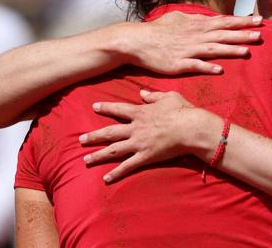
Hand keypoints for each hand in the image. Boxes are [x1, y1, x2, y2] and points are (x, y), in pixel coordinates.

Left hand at [80, 90, 210, 182]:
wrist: (191, 128)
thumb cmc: (182, 111)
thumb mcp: (168, 96)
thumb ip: (153, 95)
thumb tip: (142, 93)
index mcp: (140, 112)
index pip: (118, 109)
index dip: (106, 108)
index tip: (94, 107)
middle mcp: (135, 128)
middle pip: (110, 132)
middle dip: (94, 136)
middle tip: (80, 140)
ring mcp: (139, 143)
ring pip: (113, 149)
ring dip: (98, 155)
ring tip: (85, 160)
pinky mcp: (146, 157)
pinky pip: (127, 166)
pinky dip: (116, 173)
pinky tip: (105, 178)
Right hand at [125, 11, 261, 74]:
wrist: (136, 41)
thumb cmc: (156, 30)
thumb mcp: (177, 18)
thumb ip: (194, 18)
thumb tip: (207, 17)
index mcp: (196, 25)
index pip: (223, 22)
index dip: (241, 22)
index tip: (258, 20)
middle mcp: (195, 36)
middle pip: (223, 35)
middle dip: (243, 34)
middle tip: (261, 34)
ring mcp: (187, 50)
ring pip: (213, 50)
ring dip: (230, 50)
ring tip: (247, 51)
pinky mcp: (178, 64)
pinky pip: (195, 66)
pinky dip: (207, 67)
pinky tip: (219, 70)